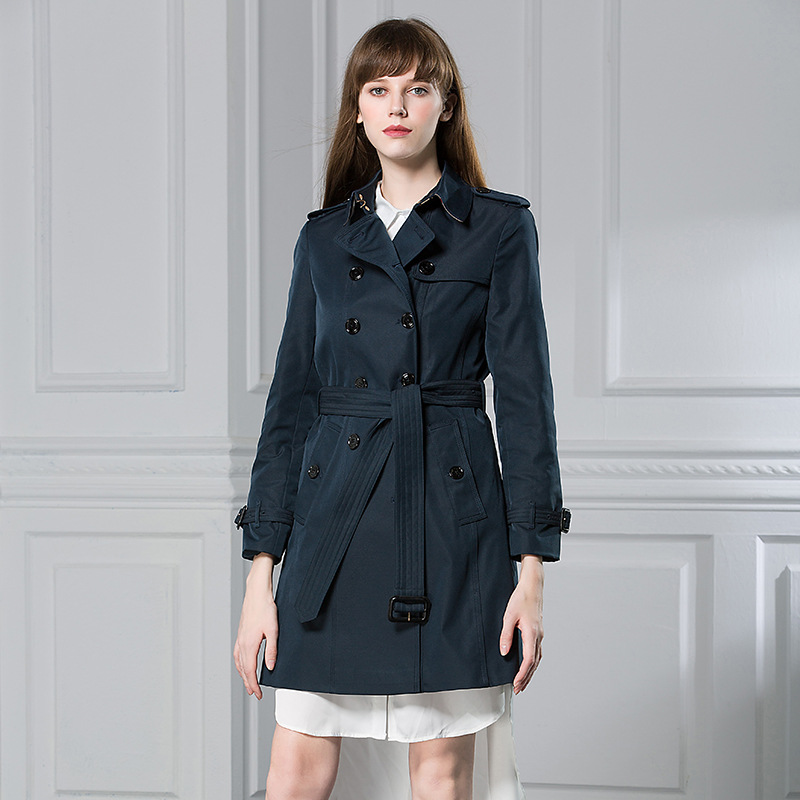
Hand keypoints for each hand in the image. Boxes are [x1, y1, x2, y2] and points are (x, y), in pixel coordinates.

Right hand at [233, 553, 277, 699]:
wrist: (257, 593)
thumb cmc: (265, 608)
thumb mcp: (273, 630)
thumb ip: (271, 650)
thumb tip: (270, 667)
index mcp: (249, 645)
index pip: (250, 671)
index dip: (254, 685)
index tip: (258, 694)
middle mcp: (242, 643)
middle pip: (243, 669)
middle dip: (248, 683)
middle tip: (254, 693)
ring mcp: (240, 638)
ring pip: (239, 662)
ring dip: (243, 674)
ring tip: (248, 682)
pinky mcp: (241, 633)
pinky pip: (237, 653)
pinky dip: (239, 663)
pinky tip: (243, 663)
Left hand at [499, 554, 543, 693]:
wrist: (533, 586)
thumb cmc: (521, 598)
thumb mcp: (509, 616)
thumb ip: (506, 635)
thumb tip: (504, 652)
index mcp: (532, 634)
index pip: (528, 661)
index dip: (522, 675)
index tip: (516, 684)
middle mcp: (538, 636)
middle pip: (534, 663)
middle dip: (527, 678)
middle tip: (518, 689)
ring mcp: (540, 635)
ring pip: (537, 659)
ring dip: (530, 672)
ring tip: (522, 682)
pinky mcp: (538, 632)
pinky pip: (537, 652)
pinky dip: (533, 662)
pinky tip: (528, 666)